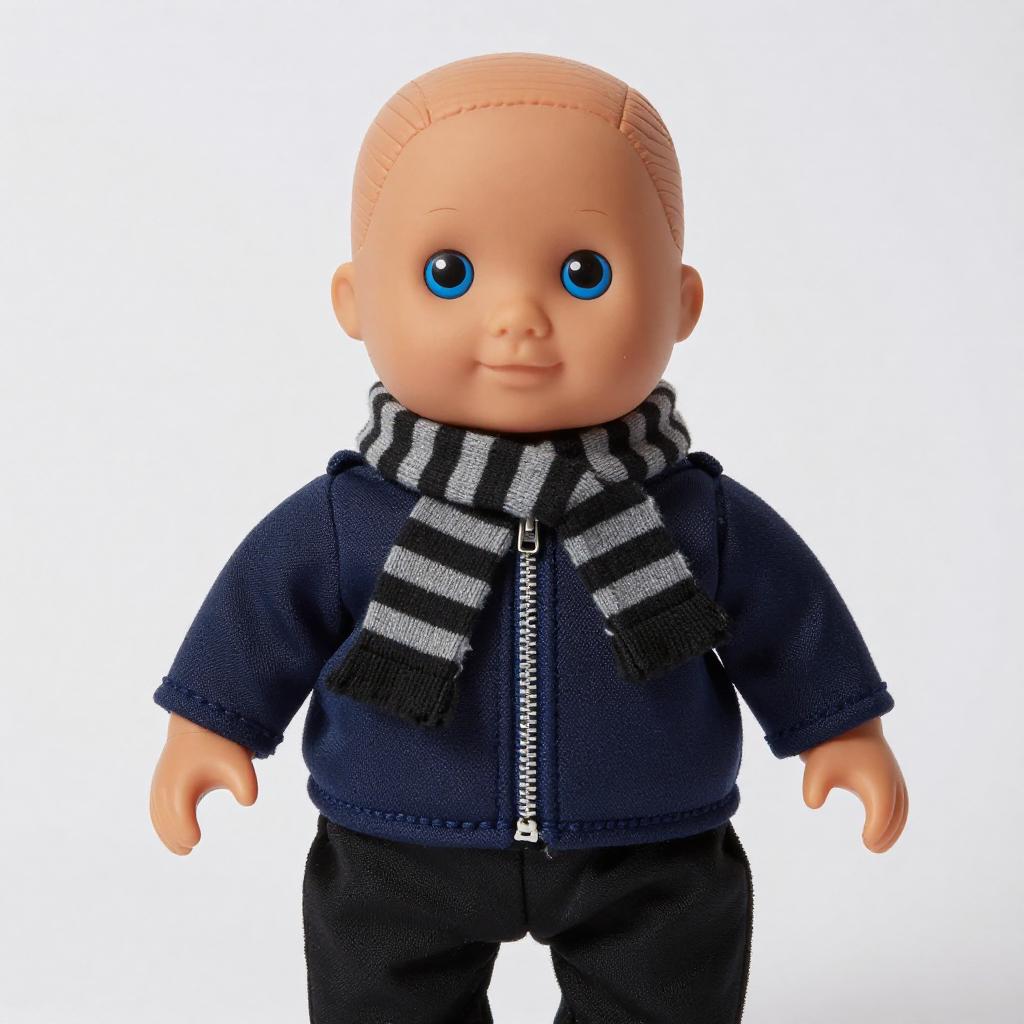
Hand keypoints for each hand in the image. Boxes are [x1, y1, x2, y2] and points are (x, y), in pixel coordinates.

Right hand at [149, 713, 257, 854]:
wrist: (203, 723)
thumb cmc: (222, 747)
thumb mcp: (239, 764)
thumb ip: (246, 785)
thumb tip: (248, 801)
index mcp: (181, 781)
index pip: (178, 815)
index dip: (184, 831)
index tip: (196, 840)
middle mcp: (165, 784)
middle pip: (165, 819)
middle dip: (174, 836)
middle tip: (188, 848)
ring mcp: (159, 783)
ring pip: (158, 814)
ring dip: (166, 832)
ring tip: (182, 847)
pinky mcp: (160, 781)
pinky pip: (156, 807)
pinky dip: (162, 822)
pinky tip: (173, 832)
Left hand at [800, 717, 907, 852]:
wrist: (844, 719)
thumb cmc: (831, 747)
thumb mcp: (817, 767)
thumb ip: (812, 788)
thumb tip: (813, 804)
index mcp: (879, 780)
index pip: (883, 813)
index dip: (877, 830)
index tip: (867, 843)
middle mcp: (892, 779)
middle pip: (897, 813)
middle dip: (887, 832)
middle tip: (873, 846)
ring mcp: (894, 775)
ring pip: (901, 807)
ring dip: (893, 826)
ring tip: (878, 842)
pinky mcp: (891, 773)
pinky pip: (900, 800)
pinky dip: (895, 815)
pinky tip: (882, 824)